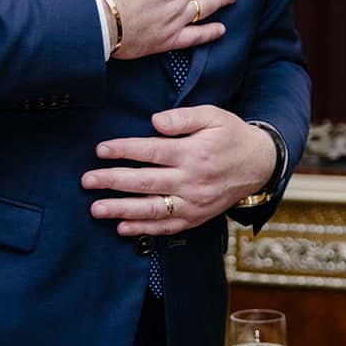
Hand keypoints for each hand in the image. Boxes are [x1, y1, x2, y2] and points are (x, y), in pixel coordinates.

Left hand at [82, 106, 276, 232]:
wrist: (258, 165)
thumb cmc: (231, 136)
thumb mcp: (214, 116)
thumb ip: (183, 117)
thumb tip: (155, 122)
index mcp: (194, 153)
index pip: (152, 152)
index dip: (124, 150)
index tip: (100, 150)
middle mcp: (192, 180)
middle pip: (145, 182)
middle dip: (112, 181)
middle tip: (87, 180)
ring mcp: (194, 203)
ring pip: (151, 209)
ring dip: (120, 210)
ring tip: (95, 208)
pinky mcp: (196, 217)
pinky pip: (166, 227)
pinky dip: (143, 230)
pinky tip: (122, 227)